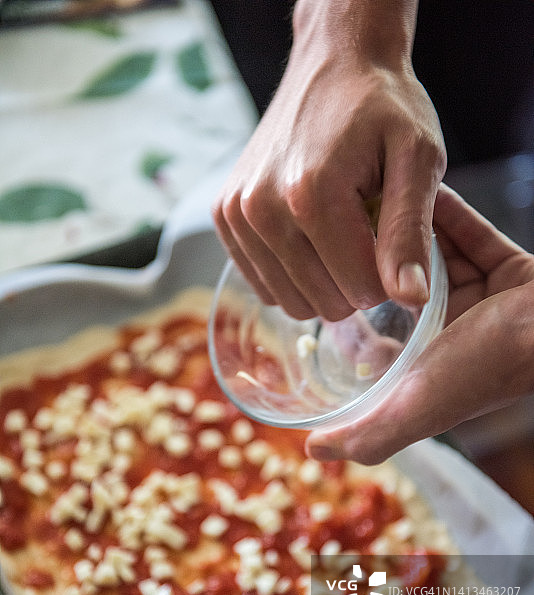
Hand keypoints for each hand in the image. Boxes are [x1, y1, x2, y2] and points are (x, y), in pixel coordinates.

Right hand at [212, 0, 445, 321]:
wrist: (334, 64)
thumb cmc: (382, 108)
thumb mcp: (418, 159)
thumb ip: (411, 233)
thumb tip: (411, 299)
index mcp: (311, 195)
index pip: (360, 290)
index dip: (388, 274)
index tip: (393, 237)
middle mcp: (262, 210)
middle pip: (324, 303)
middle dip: (355, 280)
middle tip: (366, 230)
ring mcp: (236, 215)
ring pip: (291, 301)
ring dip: (323, 280)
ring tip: (339, 230)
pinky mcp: (224, 218)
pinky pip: (265, 285)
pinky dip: (293, 274)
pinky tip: (310, 237)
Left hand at [306, 184, 533, 463]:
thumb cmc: (486, 368)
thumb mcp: (416, 410)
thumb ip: (368, 436)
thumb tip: (313, 450)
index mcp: (428, 368)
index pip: (379, 346)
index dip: (352, 325)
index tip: (317, 291)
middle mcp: (451, 334)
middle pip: (401, 297)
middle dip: (371, 270)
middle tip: (333, 236)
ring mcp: (480, 300)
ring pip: (430, 261)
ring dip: (402, 234)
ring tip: (365, 202)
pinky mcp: (506, 267)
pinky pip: (466, 233)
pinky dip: (443, 213)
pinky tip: (409, 188)